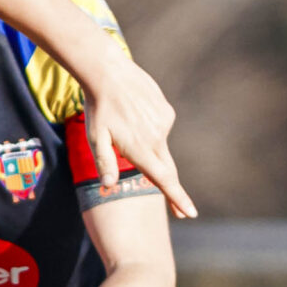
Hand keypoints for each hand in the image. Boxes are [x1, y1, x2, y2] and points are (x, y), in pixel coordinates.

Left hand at [80, 53, 194, 218]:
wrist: (109, 73)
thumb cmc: (98, 109)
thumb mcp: (96, 138)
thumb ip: (105, 163)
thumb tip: (108, 187)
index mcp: (139, 149)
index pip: (163, 179)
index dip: (177, 198)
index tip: (190, 213)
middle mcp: (156, 138)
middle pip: (168, 169)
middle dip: (173, 190)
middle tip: (180, 214)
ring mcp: (164, 123)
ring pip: (158, 145)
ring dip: (145, 144)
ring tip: (123, 125)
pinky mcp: (166, 111)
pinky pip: (158, 128)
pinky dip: (147, 128)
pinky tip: (132, 114)